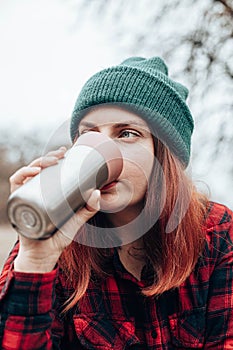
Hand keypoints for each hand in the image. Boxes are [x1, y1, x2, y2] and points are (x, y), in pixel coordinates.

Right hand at [10, 147, 99, 272]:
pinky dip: (23, 174)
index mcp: (48, 192)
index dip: (54, 157)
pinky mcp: (19, 202)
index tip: (65, 152)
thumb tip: (98, 191)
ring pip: (28, 172)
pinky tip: (34, 172)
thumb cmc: (59, 237)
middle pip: (38, 168)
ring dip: (38, 162)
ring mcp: (27, 196)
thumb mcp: (77, 220)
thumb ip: (89, 209)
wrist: (43, 255)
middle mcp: (36, 191)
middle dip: (48, 157)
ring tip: (50, 161)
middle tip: (60, 155)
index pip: (48, 170)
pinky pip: (16, 183)